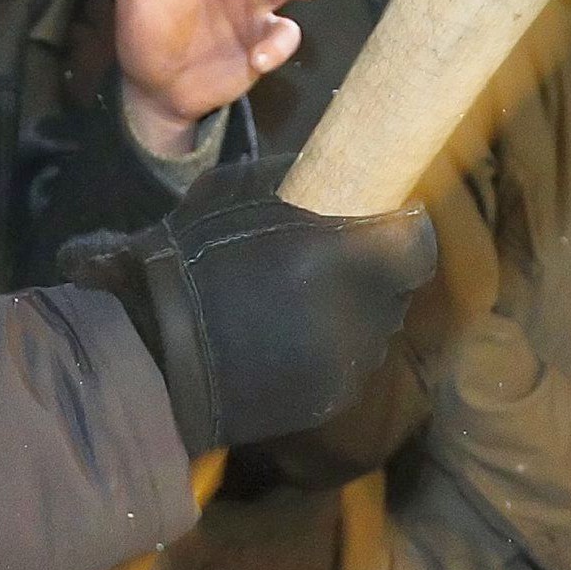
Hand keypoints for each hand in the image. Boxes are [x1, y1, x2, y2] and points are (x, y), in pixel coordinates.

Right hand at [53, 156, 437, 453]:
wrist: (153, 353)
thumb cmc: (190, 260)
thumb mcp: (238, 193)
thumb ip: (302, 181)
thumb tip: (348, 169)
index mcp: (347, 256)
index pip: (417, 244)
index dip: (401, 232)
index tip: (382, 224)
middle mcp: (361, 314)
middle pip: (396, 288)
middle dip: (373, 273)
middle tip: (333, 262)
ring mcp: (349, 363)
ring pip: (376, 330)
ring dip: (355, 314)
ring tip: (305, 304)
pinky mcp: (332, 400)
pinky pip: (350, 366)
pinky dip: (331, 352)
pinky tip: (290, 341)